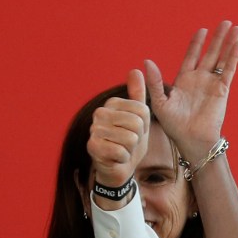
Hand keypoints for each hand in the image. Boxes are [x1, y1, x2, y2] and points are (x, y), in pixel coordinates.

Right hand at [87, 69, 148, 188]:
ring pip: (130, 138)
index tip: (136, 131)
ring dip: (131, 149)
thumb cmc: (130, 142)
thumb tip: (136, 70)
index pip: (143, 110)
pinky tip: (116, 158)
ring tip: (122, 149)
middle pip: (137, 123)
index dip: (145, 126)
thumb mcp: (139, 118)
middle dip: (138, 138)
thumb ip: (138, 96)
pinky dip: (123, 158)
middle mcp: (100, 113)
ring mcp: (94, 129)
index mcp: (112, 104)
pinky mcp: (92, 147)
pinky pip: (121, 152)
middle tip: (129, 142)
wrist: (119, 167)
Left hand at [145, 20, 237, 160]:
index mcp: (185, 80)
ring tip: (236, 28)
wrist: (192, 139)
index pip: (192, 56)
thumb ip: (155, 82)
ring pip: (222, 58)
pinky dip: (234, 56)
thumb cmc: (174, 125)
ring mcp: (212, 83)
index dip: (197, 43)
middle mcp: (200, 79)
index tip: (202, 30)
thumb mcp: (160, 102)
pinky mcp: (222, 89)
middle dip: (218, 38)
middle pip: (211, 53)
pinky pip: (229, 69)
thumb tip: (146, 61)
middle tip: (225, 23)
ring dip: (228, 43)